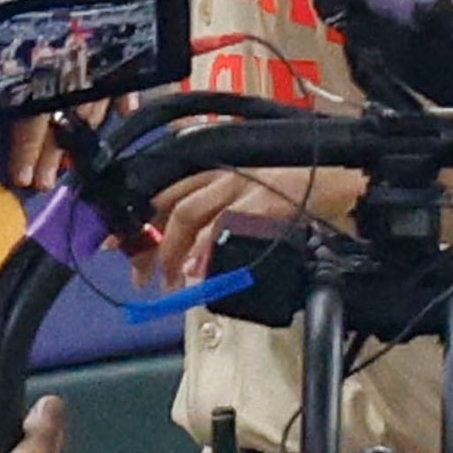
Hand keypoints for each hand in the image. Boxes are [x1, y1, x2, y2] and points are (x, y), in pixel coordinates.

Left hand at [140, 166, 357, 288]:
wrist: (337, 179)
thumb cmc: (294, 190)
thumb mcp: (249, 194)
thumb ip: (219, 218)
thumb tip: (192, 258)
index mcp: (215, 171)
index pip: (165, 192)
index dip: (137, 219)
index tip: (115, 244)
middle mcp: (222, 175)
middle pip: (171, 206)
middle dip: (150, 242)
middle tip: (139, 275)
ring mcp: (240, 188)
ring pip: (189, 215)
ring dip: (174, 252)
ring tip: (169, 282)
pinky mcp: (260, 206)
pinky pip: (224, 232)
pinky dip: (208, 254)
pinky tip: (202, 272)